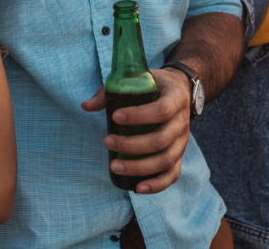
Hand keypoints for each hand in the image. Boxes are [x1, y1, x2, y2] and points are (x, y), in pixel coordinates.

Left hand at [80, 67, 190, 194]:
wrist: (180, 91)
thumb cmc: (154, 86)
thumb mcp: (138, 80)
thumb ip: (111, 92)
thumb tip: (86, 106)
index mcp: (175, 99)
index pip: (161, 110)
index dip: (139, 116)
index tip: (115, 117)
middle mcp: (182, 122)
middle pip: (161, 140)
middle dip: (132, 145)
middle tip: (107, 141)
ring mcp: (182, 141)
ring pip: (165, 160)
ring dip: (139, 167)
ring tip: (114, 166)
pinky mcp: (179, 156)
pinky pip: (172, 175)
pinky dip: (156, 185)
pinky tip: (137, 188)